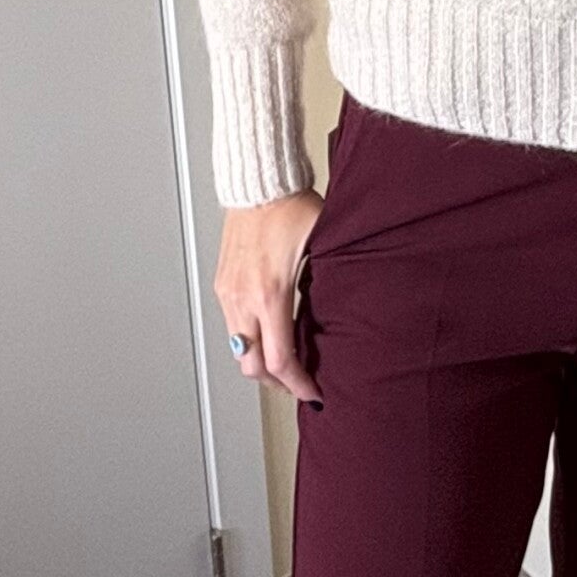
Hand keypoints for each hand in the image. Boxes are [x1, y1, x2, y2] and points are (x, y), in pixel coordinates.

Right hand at [215, 190, 324, 405]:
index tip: (313, 393)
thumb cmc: (291, 207)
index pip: (279, 361)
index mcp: (270, 295)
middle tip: (299, 384)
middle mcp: (243, 299)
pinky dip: (249, 340)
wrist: (259, 184)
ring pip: (238, 349)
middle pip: (252, 366)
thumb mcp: (323, 248)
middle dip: (277, 383)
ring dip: (260, 363)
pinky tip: (269, 333)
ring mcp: (229, 293)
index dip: (298, 384)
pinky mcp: (222, 285)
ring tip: (286, 363)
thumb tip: (353, 313)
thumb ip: (331, 285)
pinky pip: (232, 326)